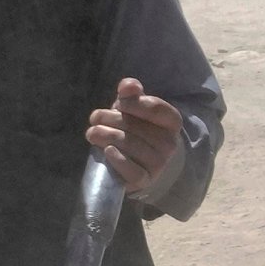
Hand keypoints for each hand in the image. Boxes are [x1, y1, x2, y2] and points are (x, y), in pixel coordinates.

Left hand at [85, 79, 186, 198]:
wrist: (141, 162)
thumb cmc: (135, 128)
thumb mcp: (134, 108)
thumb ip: (132, 93)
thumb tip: (128, 86)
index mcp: (171, 122)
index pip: (154, 107)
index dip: (131, 103)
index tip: (118, 105)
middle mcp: (169, 143)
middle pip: (133, 126)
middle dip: (108, 119)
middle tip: (96, 118)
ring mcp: (159, 163)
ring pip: (127, 145)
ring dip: (104, 136)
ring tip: (93, 133)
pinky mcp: (145, 179)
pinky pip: (131, 170)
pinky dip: (117, 159)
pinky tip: (107, 151)